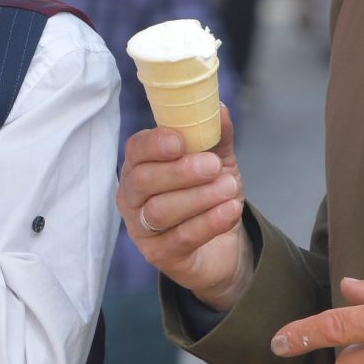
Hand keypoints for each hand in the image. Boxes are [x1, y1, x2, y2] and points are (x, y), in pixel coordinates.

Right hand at [116, 105, 250, 309]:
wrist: (223, 245)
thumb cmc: (210, 194)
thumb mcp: (217, 160)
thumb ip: (215, 135)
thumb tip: (220, 107)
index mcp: (141, 165)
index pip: (135, 149)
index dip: (155, 144)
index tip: (181, 141)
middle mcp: (133, 197)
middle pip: (143, 181)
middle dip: (180, 172)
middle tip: (213, 166)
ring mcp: (142, 229)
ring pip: (160, 211)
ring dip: (199, 197)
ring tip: (230, 188)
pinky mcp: (160, 255)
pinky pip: (181, 238)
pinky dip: (209, 222)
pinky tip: (231, 210)